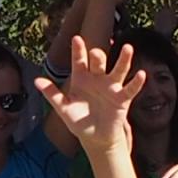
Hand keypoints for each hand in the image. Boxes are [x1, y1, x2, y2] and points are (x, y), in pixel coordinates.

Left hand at [50, 36, 143, 153]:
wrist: (95, 138)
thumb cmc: (79, 121)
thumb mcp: (63, 108)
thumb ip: (52, 94)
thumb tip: (36, 80)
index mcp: (81, 79)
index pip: (79, 61)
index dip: (78, 50)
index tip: (76, 39)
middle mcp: (97, 79)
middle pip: (99, 62)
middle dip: (98, 56)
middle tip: (95, 53)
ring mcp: (111, 87)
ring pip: (118, 70)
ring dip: (123, 60)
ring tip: (128, 48)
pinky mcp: (122, 99)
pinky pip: (130, 89)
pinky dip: (136, 82)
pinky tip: (141, 74)